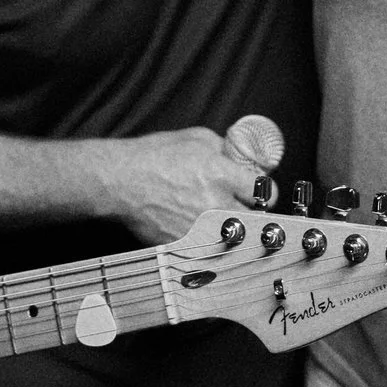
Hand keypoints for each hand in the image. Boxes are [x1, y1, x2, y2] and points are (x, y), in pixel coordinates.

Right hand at [105, 126, 274, 243]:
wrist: (120, 181)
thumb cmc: (155, 156)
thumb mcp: (197, 138)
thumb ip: (226, 150)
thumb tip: (244, 160)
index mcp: (222, 175)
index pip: (265, 192)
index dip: (264, 191)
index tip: (259, 192)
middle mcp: (215, 205)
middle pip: (257, 221)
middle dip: (253, 213)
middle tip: (243, 207)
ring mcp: (201, 229)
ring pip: (236, 239)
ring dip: (233, 230)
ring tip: (220, 219)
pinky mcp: (186, 246)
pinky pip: (211, 248)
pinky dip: (209, 241)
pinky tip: (198, 228)